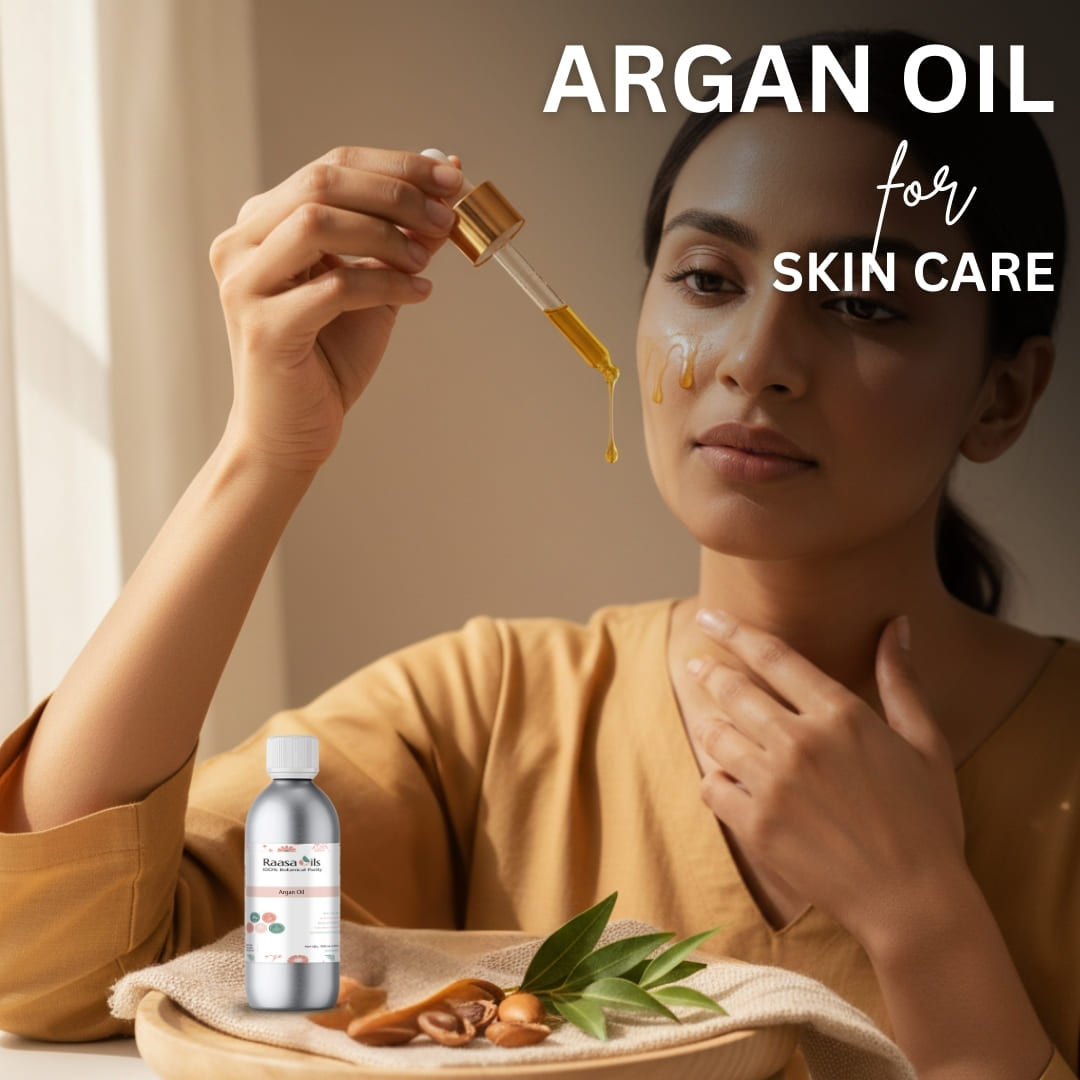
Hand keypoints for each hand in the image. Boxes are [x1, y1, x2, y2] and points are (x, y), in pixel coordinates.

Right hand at [208, 147, 461, 472]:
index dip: (396, 165)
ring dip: (387, 235)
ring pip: (318, 222)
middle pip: (322, 182)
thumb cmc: (325, 360)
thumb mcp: (372, 288)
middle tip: (446, 215)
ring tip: (425, 261)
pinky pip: (334, 287)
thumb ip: (400, 240)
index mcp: (262, 224)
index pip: (331, 166)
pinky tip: (418, 294)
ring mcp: (245, 284)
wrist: (288, 434)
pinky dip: (385, 284)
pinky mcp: (263, 327)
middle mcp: (242, 244)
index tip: (451, 177)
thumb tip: (447, 187)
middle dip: (396, 193)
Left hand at [686, 610, 965, 946]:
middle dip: (710, 672)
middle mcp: (801, 743)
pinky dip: (713, 776)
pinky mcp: (756, 826)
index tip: (709, 616)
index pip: (773, 656)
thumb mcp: (925, 744)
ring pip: (715, 735)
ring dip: (709, 722)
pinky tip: (723, 775)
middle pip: (733, 690)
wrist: (914, 903)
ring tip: (709, 718)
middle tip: (697, 664)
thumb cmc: (927, 822)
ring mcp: (773, 785)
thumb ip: (902, 681)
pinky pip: (711, 786)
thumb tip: (896, 624)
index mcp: (841, 715)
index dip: (734, 631)